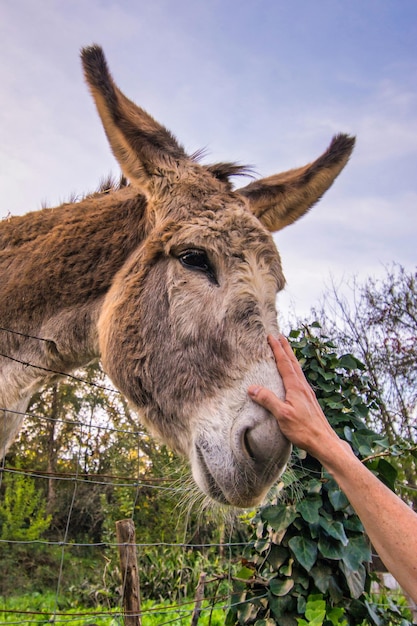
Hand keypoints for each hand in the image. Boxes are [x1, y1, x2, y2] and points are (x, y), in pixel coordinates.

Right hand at [248, 334, 341, 460]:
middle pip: (293, 362)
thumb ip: (268, 400)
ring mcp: (307, 392)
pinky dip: (294, 369)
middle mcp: (303, 386)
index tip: (270, 337)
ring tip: (285, 350)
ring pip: (297, 369)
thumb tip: (252, 388)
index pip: (284, 363)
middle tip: (280, 336)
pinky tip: (293, 375)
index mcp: (296, 387)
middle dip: (286, 348)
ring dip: (291, 357)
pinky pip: (299, 378)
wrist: (323, 441)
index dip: (277, 349)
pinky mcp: (308, 399)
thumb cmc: (303, 429)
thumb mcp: (282, 415)